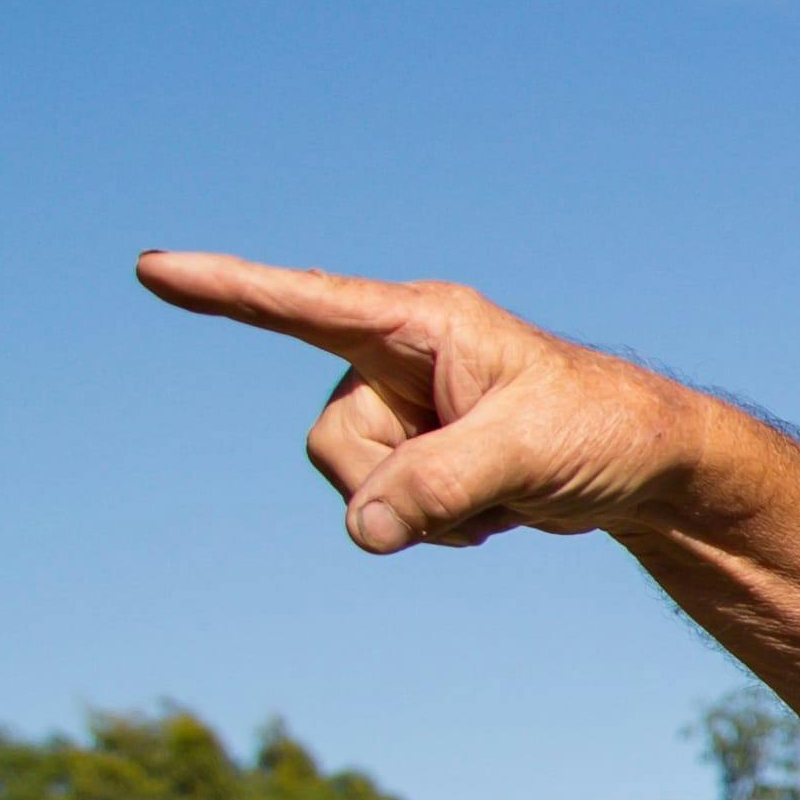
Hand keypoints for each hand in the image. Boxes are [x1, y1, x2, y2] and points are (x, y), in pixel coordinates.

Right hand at [136, 254, 709, 554]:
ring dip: (424, 512)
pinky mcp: (412, 455)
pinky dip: (435, 526)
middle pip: (331, 442)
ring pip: (353, 485)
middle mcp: (397, 359)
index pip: (304, 303)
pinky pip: (382, 510)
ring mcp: (401, 410)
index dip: (224, 288)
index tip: (151, 268)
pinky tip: (494, 512)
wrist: (648, 469)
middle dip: (397, 483)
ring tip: (500, 496)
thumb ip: (441, 484)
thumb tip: (361, 530)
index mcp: (422, 324)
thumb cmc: (603, 431)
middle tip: (491, 485)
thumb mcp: (527, 454)